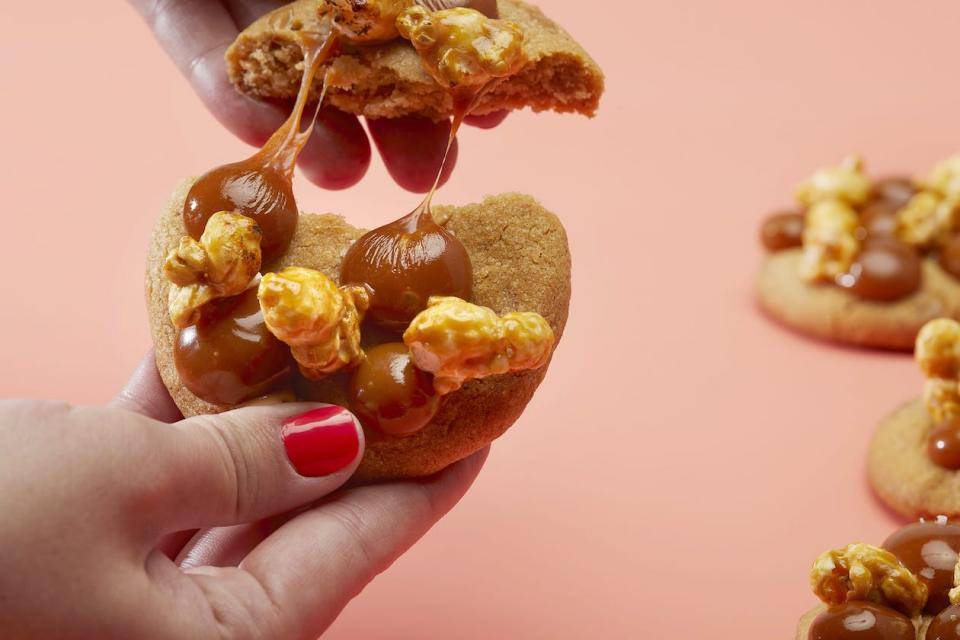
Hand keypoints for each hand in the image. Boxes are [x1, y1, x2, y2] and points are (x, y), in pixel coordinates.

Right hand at [0, 352, 486, 638]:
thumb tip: (340, 439)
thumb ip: (241, 462)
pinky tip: (213, 339)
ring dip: (266, 406)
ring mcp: (122, 578)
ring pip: (227, 481)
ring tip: (326, 338)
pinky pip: (152, 463)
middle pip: (301, 514)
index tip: (480, 431)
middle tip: (407, 369)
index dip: (426, 482)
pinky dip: (179, 403)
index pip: (356, 549)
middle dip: (351, 436)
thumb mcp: (118, 490)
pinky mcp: (69, 529)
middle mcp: (179, 625)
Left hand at [128, 0, 508, 191]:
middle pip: (356, 53)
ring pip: (279, 62)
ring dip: (312, 124)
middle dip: (392, 116)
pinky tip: (255, 129)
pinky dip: (222, 85)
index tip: (489, 111)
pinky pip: (195, 44)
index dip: (454, 66)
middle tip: (422, 169)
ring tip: (345, 174)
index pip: (419, 17)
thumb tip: (485, 12)